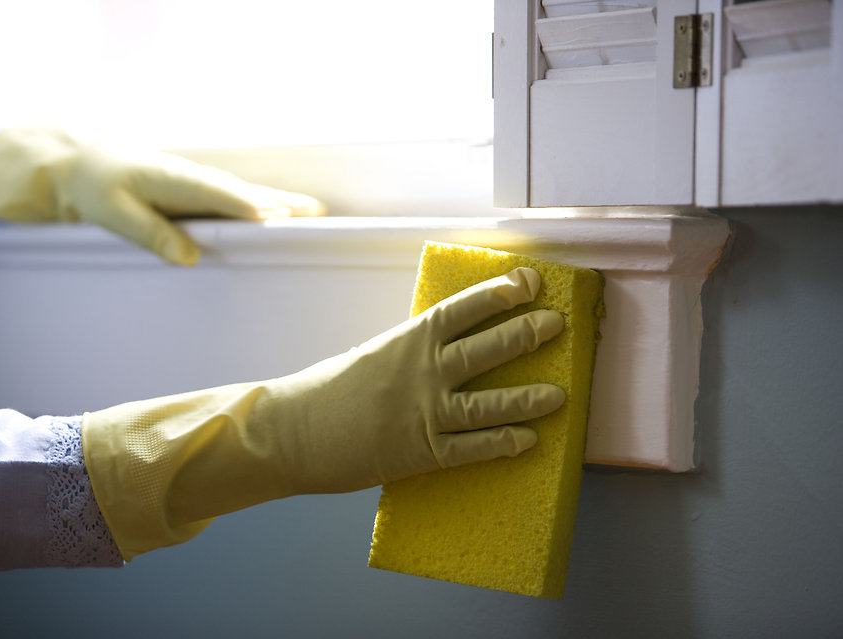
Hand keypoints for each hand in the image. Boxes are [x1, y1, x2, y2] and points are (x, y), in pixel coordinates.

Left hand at [0, 128, 324, 264]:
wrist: (82, 163)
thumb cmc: (96, 186)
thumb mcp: (112, 213)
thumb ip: (150, 232)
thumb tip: (188, 256)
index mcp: (171, 179)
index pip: (214, 193)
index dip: (243, 204)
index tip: (271, 215)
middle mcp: (191, 177)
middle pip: (240, 191)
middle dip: (277, 201)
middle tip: (313, 211)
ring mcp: (196, 182)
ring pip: (242, 193)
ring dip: (276, 201)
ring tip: (310, 211)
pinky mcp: (196, 191)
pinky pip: (233, 198)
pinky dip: (259, 204)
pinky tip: (277, 213)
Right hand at [82, 267, 565, 558]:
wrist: (291, 432)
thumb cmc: (328, 391)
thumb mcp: (373, 356)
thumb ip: (412, 351)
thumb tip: (449, 345)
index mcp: (407, 340)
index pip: (462, 309)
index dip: (499, 293)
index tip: (530, 281)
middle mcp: (421, 371)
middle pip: (487, 348)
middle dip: (527, 333)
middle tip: (557, 324)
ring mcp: (424, 412)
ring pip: (489, 401)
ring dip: (528, 396)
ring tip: (560, 393)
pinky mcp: (421, 452)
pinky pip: (472, 448)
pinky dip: (502, 444)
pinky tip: (529, 442)